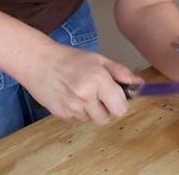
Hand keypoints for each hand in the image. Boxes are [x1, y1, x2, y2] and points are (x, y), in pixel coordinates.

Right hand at [18, 42, 141, 124]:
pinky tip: (71, 96)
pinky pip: (78, 119)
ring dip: (92, 110)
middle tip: (99, 94)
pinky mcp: (61, 114)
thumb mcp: (99, 59)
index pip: (120, 108)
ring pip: (92, 119)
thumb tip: (139, 83)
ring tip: (83, 93)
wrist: (39, 62)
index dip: (120, 103)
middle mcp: (86, 96)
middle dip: (106, 108)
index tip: (117, 96)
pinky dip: (78, 111)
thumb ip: (121, 72)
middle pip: (106, 117)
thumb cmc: (70, 58)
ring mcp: (72, 107)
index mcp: (98, 79)